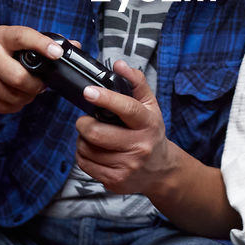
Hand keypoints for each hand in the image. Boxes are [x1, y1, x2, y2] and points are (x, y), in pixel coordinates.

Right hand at [0, 26, 62, 113]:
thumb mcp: (13, 43)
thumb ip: (42, 44)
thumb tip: (75, 45)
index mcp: (1, 36)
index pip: (22, 37)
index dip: (41, 44)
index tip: (57, 53)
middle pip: (19, 77)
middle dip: (35, 86)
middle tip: (40, 86)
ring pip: (12, 95)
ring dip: (25, 98)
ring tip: (25, 91)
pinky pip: (3, 106)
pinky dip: (13, 105)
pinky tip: (12, 97)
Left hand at [75, 61, 178, 195]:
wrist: (161, 170)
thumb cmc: (151, 132)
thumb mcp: (150, 106)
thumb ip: (135, 82)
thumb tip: (119, 64)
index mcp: (148, 123)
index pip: (127, 109)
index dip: (106, 99)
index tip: (88, 91)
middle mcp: (140, 146)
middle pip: (97, 133)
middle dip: (84, 123)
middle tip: (86, 120)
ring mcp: (127, 166)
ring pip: (87, 149)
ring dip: (83, 139)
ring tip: (91, 136)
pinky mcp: (115, 181)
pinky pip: (85, 164)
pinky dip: (83, 155)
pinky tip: (93, 150)